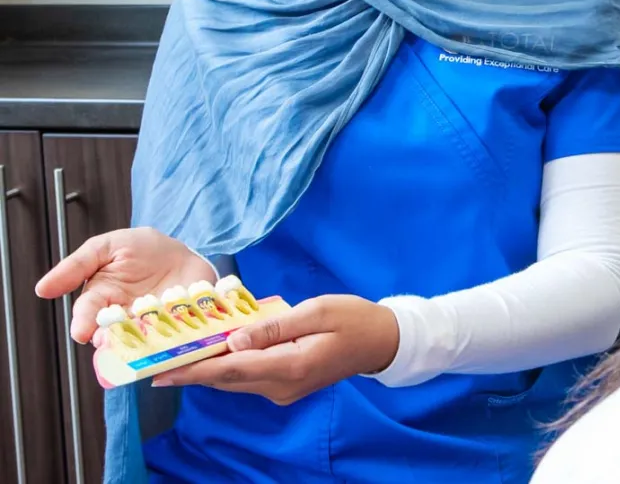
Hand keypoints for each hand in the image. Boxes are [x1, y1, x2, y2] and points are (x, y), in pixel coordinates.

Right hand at [35, 227, 215, 344]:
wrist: (183, 255)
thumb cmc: (142, 251)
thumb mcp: (109, 247)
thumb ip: (78, 265)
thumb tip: (42, 289)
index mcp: (101, 300)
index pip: (87, 314)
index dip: (83, 323)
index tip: (82, 332)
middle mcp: (121, 320)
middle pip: (109, 335)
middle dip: (108, 340)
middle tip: (109, 342)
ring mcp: (147, 328)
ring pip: (136, 342)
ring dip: (136, 344)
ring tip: (139, 342)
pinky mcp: (174, 331)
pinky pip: (168, 340)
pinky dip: (168, 341)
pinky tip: (171, 338)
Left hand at [152, 295, 399, 404]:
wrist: (380, 340)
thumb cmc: (352, 318)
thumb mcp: (316, 312)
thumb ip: (274, 326)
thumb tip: (234, 339)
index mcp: (289, 366)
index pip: (232, 368)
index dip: (195, 369)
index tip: (162, 373)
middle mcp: (282, 386)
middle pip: (228, 379)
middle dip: (192, 372)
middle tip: (156, 366)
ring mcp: (284, 390)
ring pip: (236, 381)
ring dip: (208, 370)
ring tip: (176, 360)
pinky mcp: (287, 385)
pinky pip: (249, 377)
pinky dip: (228, 367)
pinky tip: (215, 354)